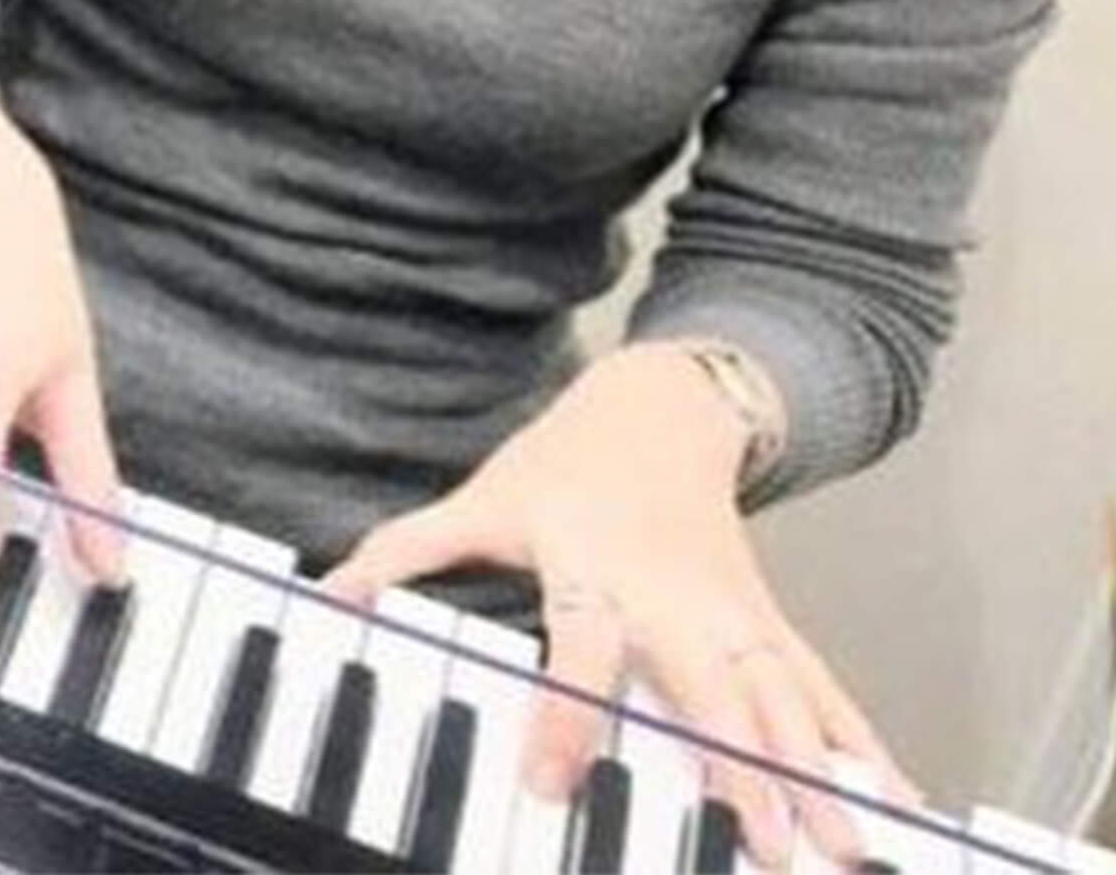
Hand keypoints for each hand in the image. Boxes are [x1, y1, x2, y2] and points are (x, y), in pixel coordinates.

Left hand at [324, 341, 916, 865]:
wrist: (663, 399)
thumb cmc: (563, 462)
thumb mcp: (483, 496)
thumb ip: (409, 550)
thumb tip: (330, 595)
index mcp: (595, 564)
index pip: (579, 643)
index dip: (564, 709)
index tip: (552, 782)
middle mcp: (673, 594)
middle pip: (707, 683)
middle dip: (739, 765)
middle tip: (766, 847)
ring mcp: (733, 609)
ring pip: (780, 695)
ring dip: (814, 773)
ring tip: (846, 850)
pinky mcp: (768, 622)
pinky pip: (819, 687)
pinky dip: (860, 744)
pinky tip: (897, 801)